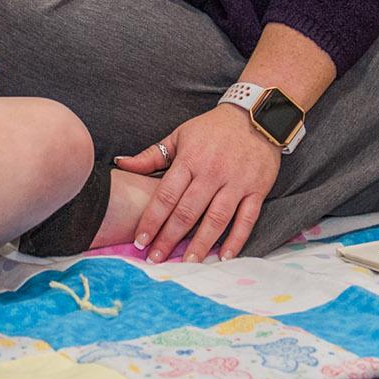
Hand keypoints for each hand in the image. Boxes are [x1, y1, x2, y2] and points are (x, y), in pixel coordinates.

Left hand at [112, 105, 280, 262]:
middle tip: (157, 259)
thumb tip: (121, 163)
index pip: (166, 195)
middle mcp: (212, 173)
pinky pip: (247, 218)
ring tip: (187, 263)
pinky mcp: (257, 189)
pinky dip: (236, 239)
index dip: (152, 220)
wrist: (257, 115)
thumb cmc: (213, 128)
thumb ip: (151, 155)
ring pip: (216, 219)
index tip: (140, 241)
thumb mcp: (180, 135)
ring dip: (200, 243)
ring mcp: (236, 182)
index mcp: (190, 160)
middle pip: (188, 211)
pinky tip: (224, 256)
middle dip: (170, 238)